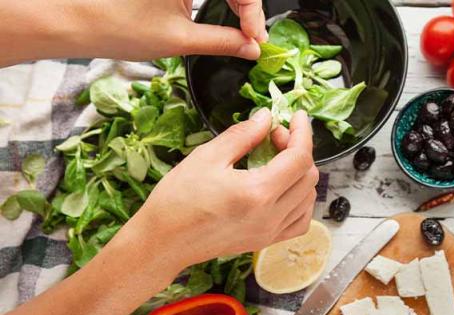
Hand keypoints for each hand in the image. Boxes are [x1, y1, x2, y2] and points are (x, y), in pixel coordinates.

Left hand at [77, 0, 265, 59]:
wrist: (75, 19)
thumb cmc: (117, 26)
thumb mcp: (180, 39)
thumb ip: (223, 41)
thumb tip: (250, 48)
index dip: (253, 13)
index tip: (255, 39)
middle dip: (246, 6)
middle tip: (251, 37)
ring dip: (234, 1)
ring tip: (240, 28)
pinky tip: (222, 12)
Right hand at [128, 108, 318, 271]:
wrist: (163, 243)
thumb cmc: (177, 200)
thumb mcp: (207, 156)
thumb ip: (243, 135)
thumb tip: (266, 118)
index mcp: (258, 192)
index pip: (300, 158)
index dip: (302, 132)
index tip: (296, 117)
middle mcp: (271, 216)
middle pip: (309, 177)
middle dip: (297, 150)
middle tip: (272, 137)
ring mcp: (270, 232)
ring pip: (308, 199)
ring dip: (300, 174)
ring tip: (275, 160)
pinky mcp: (264, 242)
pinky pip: (299, 221)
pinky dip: (300, 201)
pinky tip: (283, 188)